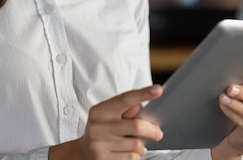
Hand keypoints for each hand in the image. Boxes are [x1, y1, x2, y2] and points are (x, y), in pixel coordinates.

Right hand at [49, 85, 163, 159]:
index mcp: (100, 110)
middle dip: (152, 130)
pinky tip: (130, 152)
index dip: (143, 94)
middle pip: (136, 126)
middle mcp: (97, 126)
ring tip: (138, 144)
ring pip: (136, 144)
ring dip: (142, 146)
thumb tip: (142, 105)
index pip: (125, 99)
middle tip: (158, 133)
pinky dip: (135, 155)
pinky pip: (131, 157)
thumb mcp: (110, 115)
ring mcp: (99, 144)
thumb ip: (126, 110)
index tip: (158, 90)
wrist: (84, 151)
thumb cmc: (104, 129)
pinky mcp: (103, 159)